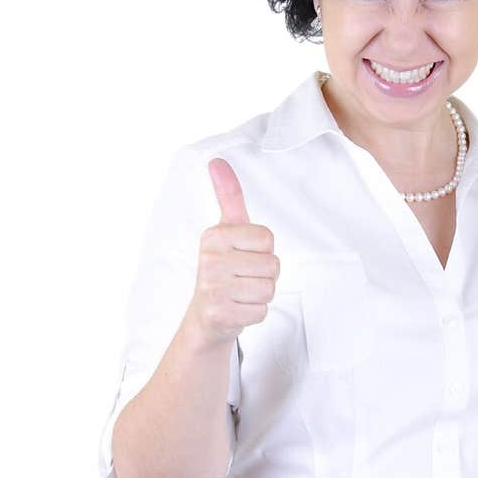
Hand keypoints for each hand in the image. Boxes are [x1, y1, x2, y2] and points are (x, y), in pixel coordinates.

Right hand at [186, 158, 280, 347]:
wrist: (205, 316)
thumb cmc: (223, 268)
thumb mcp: (226, 230)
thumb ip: (228, 196)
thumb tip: (217, 161)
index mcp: (214, 235)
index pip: (267, 238)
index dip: (263, 250)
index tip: (244, 255)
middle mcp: (210, 260)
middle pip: (272, 265)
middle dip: (265, 275)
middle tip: (242, 278)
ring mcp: (213, 288)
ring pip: (269, 289)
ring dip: (261, 295)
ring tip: (241, 293)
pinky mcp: (220, 314)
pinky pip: (262, 311)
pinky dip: (254, 313)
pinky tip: (238, 309)